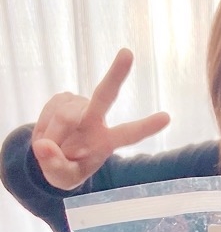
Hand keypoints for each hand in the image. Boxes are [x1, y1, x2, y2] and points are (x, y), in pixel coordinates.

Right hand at [31, 48, 169, 189]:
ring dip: (54, 135)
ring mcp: (79, 106)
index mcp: (106, 142)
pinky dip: (44, 127)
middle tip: (127, 53)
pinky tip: (50, 133)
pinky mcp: (63, 97)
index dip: (146, 127)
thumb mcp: (62, 178)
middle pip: (105, 95)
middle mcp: (96, 119)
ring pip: (65, 117)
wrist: (49, 156)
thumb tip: (44, 146)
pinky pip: (49, 112)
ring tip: (54, 147)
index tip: (166, 117)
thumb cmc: (65, 169)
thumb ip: (55, 166)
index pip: (128, 134)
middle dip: (116, 74)